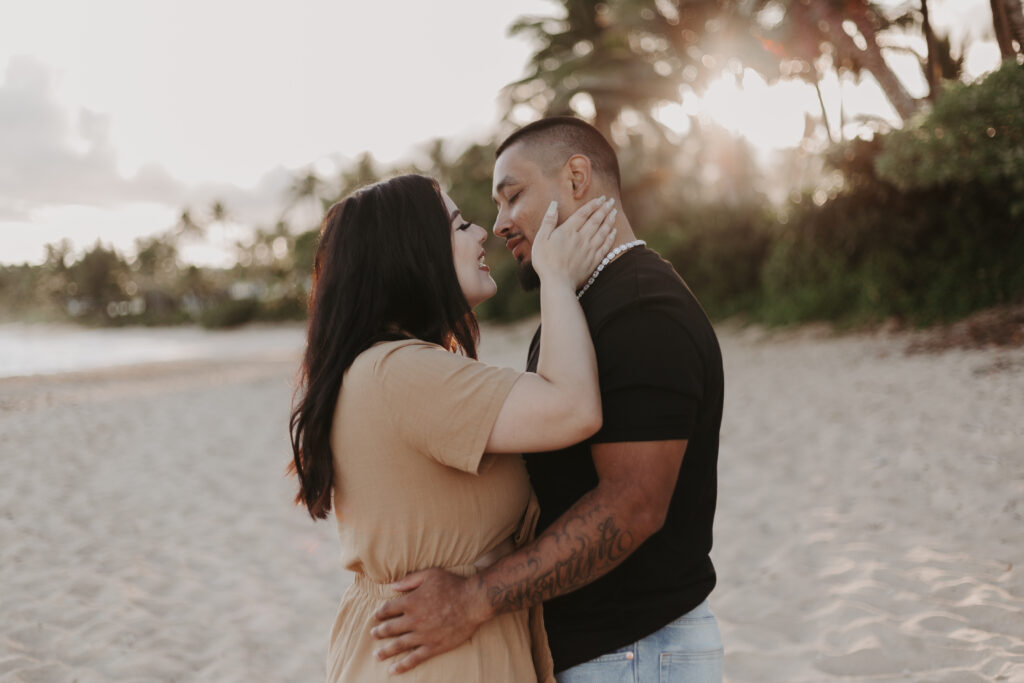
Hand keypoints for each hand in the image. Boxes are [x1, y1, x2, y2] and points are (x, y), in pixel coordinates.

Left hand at [370, 568, 488, 674]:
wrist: (473, 602)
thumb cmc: (453, 584)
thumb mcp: (430, 574)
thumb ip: (409, 580)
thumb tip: (392, 585)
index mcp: (411, 601)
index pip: (388, 609)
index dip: (379, 613)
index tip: (375, 616)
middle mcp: (414, 619)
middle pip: (390, 628)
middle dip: (379, 632)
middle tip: (373, 634)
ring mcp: (423, 635)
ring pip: (398, 645)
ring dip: (385, 651)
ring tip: (377, 655)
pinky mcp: (434, 646)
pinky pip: (415, 658)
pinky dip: (402, 665)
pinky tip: (393, 670)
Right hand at [531, 196, 617, 289]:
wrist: (557, 282)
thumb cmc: (545, 262)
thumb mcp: (541, 239)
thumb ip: (548, 221)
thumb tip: (553, 204)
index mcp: (568, 231)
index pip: (583, 213)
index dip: (593, 205)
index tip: (601, 198)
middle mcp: (581, 238)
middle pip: (596, 220)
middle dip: (604, 209)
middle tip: (611, 201)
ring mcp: (589, 249)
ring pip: (603, 231)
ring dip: (609, 221)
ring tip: (614, 212)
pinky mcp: (594, 260)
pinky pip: (605, 246)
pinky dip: (610, 238)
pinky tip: (613, 232)